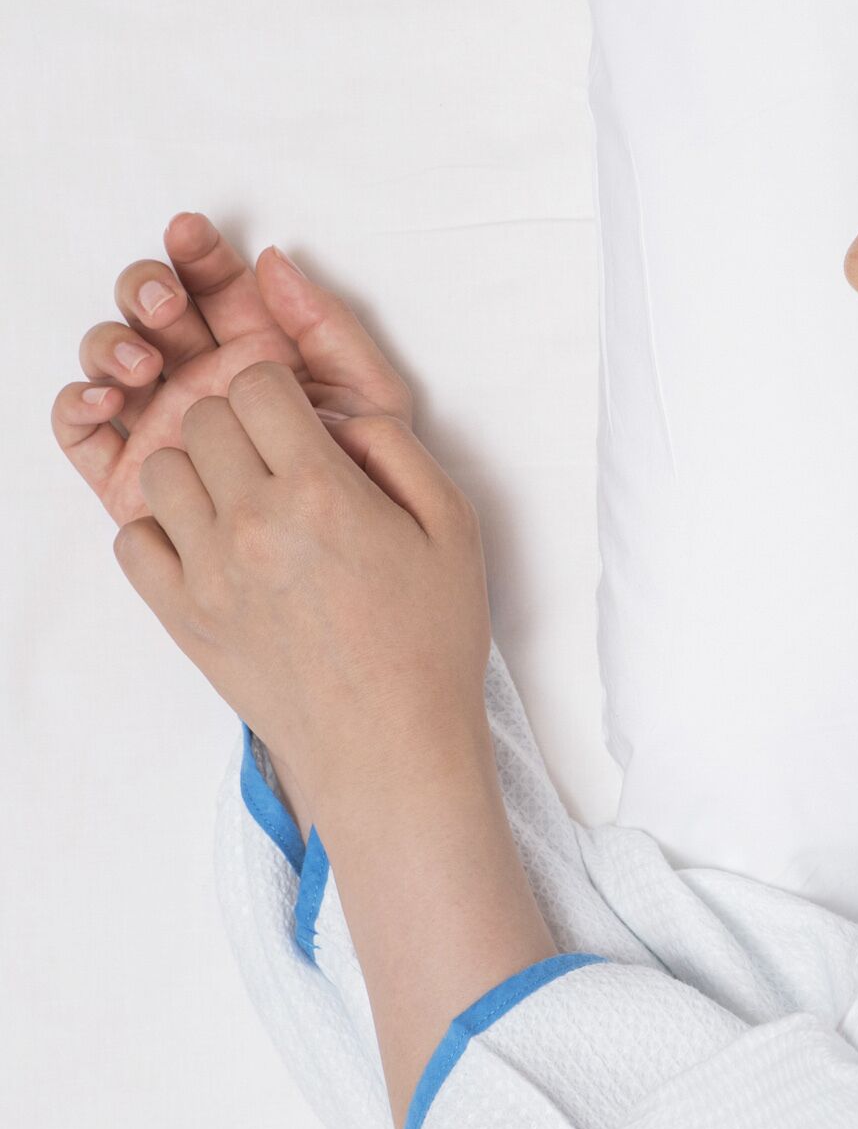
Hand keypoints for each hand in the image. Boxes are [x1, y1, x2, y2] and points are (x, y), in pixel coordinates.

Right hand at [51, 212, 416, 526]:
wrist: (348, 551)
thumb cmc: (360, 469)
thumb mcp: (364, 389)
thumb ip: (326, 324)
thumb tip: (274, 261)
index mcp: (254, 345)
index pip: (213, 281)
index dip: (195, 252)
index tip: (190, 232)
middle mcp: (199, 372)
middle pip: (149, 308)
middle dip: (148, 290)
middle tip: (167, 305)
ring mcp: (159, 415)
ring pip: (109, 355)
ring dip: (114, 343)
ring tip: (145, 362)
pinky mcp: (126, 466)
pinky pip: (79, 427)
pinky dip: (78, 402)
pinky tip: (106, 399)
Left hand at [109, 356, 491, 825]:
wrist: (387, 742)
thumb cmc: (429, 638)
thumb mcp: (453, 527)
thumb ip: (398, 452)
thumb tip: (340, 420)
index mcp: (321, 491)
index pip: (257, 385)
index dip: (280, 388)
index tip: (299, 417)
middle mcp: (252, 524)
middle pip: (202, 419)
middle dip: (239, 422)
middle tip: (276, 457)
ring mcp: (206, 571)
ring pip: (161, 471)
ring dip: (199, 470)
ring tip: (241, 499)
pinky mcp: (180, 614)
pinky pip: (133, 539)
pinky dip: (163, 529)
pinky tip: (211, 545)